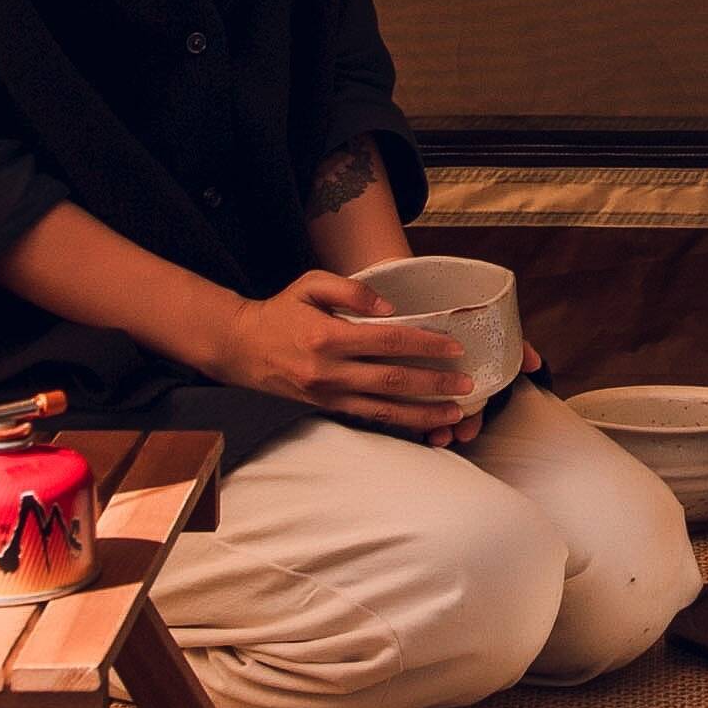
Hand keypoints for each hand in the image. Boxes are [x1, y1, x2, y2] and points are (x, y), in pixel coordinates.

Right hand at [214, 270, 483, 438]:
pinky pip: (368, 418)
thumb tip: (391, 308)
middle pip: (391, 380)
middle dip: (433, 384)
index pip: (386, 342)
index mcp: (327, 336)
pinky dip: (398, 422)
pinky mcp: (326, 408)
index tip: (453, 347)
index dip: (423, 345)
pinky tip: (422, 422)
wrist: (240, 347)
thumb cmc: (280, 310)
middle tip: (468, 385)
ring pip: (383, 409)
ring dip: (422, 413)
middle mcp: (329, 371)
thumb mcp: (311, 284)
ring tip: (455, 413)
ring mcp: (327, 395)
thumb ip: (352, 289)